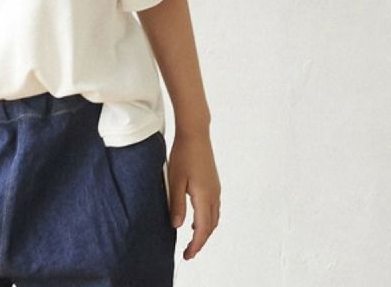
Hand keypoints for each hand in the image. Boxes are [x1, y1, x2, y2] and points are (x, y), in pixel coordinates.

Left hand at [167, 130, 220, 259]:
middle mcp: (214, 195)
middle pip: (210, 226)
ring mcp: (215, 188)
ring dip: (204, 230)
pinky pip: (213, 207)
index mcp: (204, 197)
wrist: (195, 133)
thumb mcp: (175, 180)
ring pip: (213, 217)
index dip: (196, 245)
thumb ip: (176, 204)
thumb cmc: (183, 154)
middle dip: (201, 241)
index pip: (202, 229)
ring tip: (191, 238)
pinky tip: (195, 217)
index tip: (187, 256)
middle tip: (188, 252)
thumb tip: (176, 226)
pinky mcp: (213, 182)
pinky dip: (206, 218)